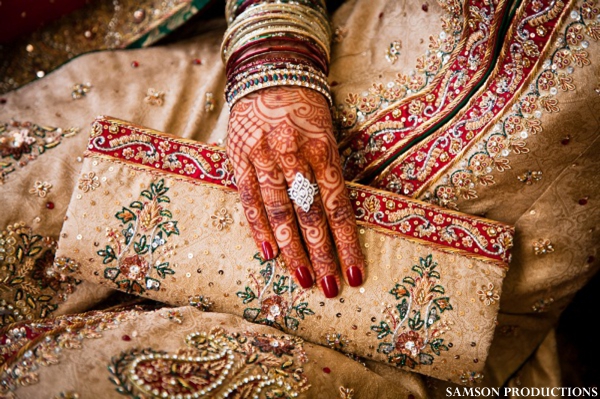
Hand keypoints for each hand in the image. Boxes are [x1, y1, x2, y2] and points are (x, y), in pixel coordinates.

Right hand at [227, 86, 364, 297]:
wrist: (271, 74)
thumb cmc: (307, 110)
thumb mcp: (328, 136)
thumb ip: (329, 174)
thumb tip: (337, 220)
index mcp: (322, 150)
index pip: (337, 206)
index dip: (346, 242)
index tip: (354, 273)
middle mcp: (293, 156)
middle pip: (309, 215)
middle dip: (321, 254)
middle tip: (329, 288)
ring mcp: (263, 158)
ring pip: (278, 212)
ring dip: (292, 250)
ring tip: (303, 279)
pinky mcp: (239, 159)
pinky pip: (249, 199)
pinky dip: (258, 229)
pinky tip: (269, 254)